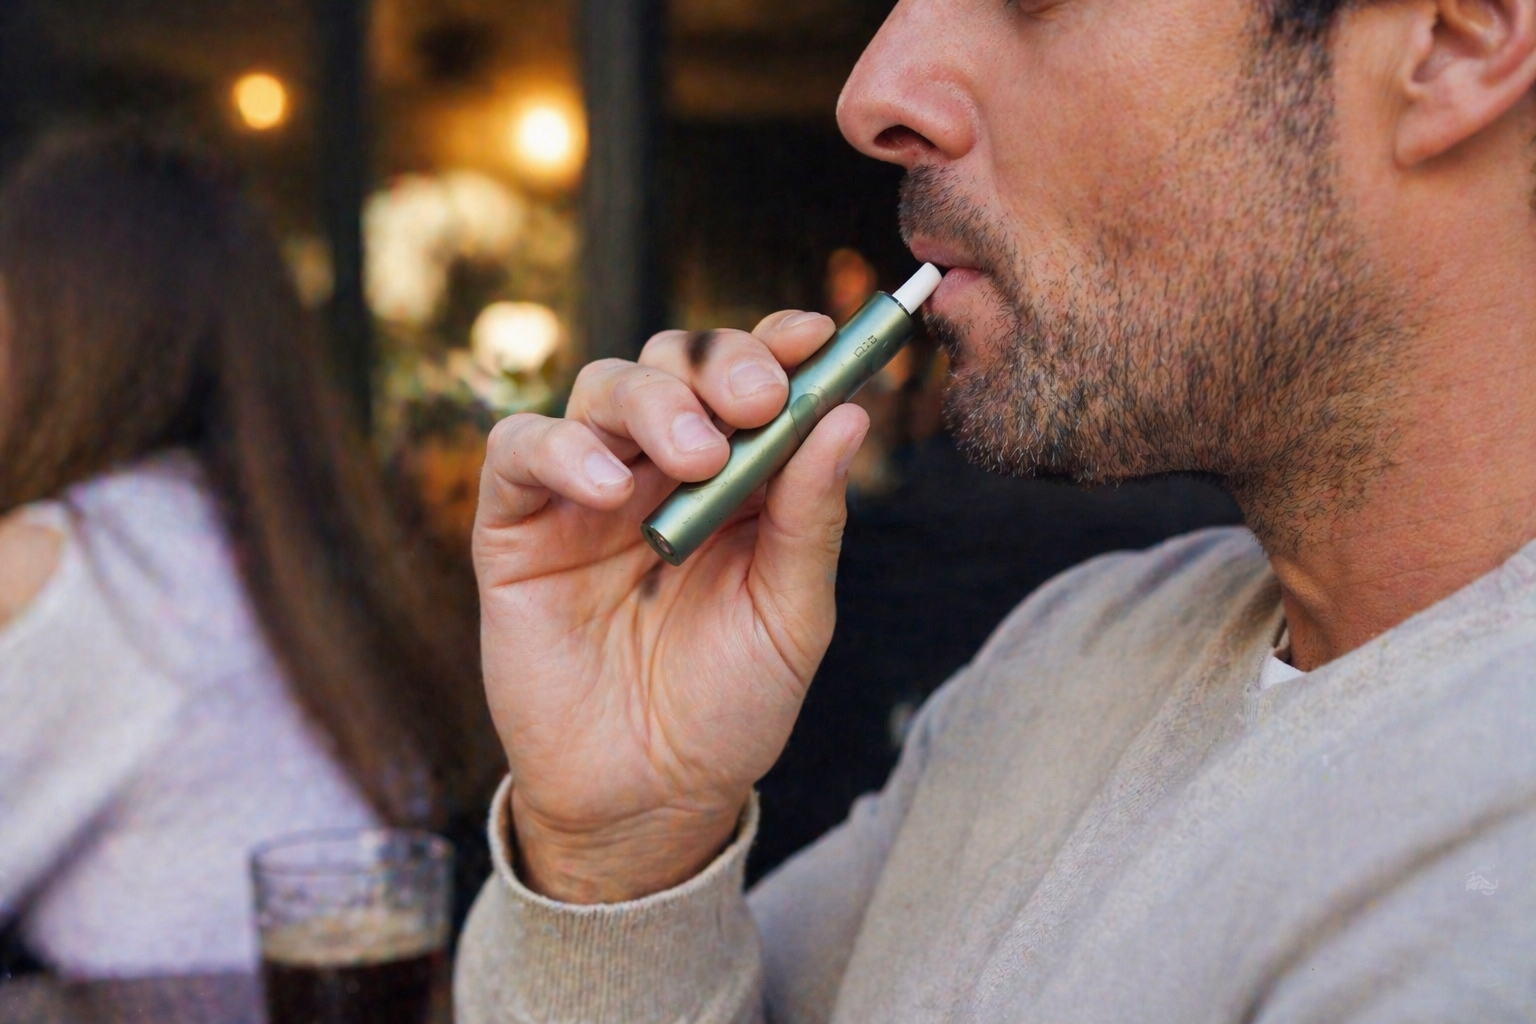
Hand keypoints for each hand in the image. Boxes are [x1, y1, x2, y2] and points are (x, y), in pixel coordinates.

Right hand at [474, 310, 868, 902]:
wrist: (647, 798)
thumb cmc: (727, 707)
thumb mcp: (790, 615)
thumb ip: (810, 517)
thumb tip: (847, 415)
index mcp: (735, 481)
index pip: (749, 382)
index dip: (778, 344)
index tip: (815, 335)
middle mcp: (659, 471)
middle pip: (675, 365)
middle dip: (718, 365)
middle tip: (756, 400)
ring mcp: (584, 493)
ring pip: (602, 388)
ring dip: (653, 402)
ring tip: (695, 458)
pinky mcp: (517, 528)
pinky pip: (520, 451)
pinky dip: (562, 450)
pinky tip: (610, 493)